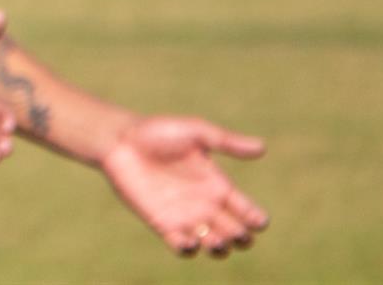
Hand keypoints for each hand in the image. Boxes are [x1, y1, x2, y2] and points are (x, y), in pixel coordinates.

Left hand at [101, 115, 268, 257]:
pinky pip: (182, 247)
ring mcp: (186, 216)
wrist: (120, 142)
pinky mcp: (163, 224)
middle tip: (232, 229)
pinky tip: (185, 238)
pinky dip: (188, 249)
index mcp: (219, 185)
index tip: (254, 218)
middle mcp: (206, 204)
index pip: (249, 212)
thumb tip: (262, 147)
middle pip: (237, 234)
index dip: (257, 220)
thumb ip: (227, 141)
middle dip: (241, 238)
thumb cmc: (157, 132)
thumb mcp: (195, 132)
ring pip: (214, 245)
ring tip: (212, 239)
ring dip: (219, 248)